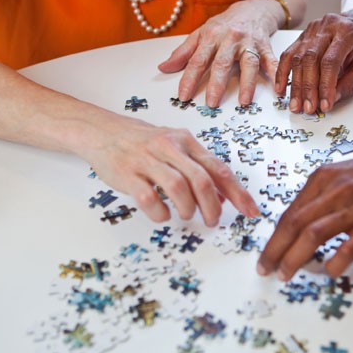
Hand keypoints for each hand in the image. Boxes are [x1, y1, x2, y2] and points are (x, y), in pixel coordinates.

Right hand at [81, 116, 258, 226]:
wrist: (102, 131)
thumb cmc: (142, 142)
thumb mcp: (175, 147)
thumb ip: (198, 169)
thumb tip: (223, 197)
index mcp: (186, 141)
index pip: (219, 169)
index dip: (238, 193)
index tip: (251, 211)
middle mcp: (169, 147)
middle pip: (201, 180)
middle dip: (212, 206)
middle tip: (212, 221)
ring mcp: (147, 160)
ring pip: (178, 187)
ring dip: (188, 208)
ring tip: (187, 216)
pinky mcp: (127, 174)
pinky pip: (149, 198)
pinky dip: (160, 212)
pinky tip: (162, 215)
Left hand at [158, 0, 279, 107]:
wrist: (252, 9)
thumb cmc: (224, 25)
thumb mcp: (200, 34)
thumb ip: (183, 53)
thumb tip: (163, 68)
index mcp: (211, 36)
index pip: (197, 60)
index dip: (189, 79)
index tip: (184, 96)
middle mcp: (230, 39)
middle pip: (222, 63)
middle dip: (217, 83)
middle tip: (211, 103)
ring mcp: (249, 43)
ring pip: (248, 63)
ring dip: (247, 83)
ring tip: (244, 101)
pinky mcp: (265, 46)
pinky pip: (271, 61)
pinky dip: (276, 74)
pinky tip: (278, 90)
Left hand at [256, 139, 352, 278]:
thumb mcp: (345, 174)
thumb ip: (321, 195)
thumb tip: (298, 223)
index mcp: (324, 177)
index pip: (290, 212)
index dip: (274, 236)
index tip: (266, 254)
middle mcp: (335, 191)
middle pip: (294, 224)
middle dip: (274, 250)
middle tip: (265, 269)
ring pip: (312, 235)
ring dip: (294, 259)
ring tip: (285, 274)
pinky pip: (346, 249)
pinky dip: (332, 264)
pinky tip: (328, 271)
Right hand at [274, 8, 352, 114]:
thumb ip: (350, 83)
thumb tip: (331, 99)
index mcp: (347, 32)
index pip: (331, 61)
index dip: (326, 85)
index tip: (325, 105)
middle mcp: (327, 27)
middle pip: (310, 59)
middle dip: (308, 88)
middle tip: (308, 108)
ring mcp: (312, 30)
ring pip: (297, 58)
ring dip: (295, 84)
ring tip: (296, 104)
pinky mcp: (302, 36)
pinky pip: (288, 54)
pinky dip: (283, 73)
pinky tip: (281, 88)